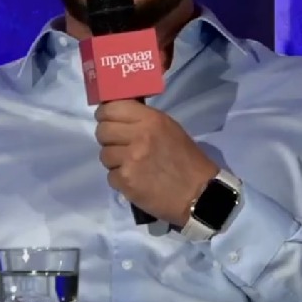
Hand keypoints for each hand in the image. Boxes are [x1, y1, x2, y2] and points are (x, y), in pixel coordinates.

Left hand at [94, 100, 218, 225]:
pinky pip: (110, 176)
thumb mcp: (169, 129)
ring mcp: (130, 159)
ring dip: (114, 161)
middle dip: (108, 138)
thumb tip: (118, 117)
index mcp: (151, 119)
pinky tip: (135, 181)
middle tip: (119, 145)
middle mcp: (138, 136)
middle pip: (102, 131)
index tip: (108, 120)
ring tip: (131, 166)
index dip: (105, 114)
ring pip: (104, 154)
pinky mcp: (126, 181)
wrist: (199, 193)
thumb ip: (144, 121)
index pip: (112, 108)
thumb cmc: (187, 159)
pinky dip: (120, 179)